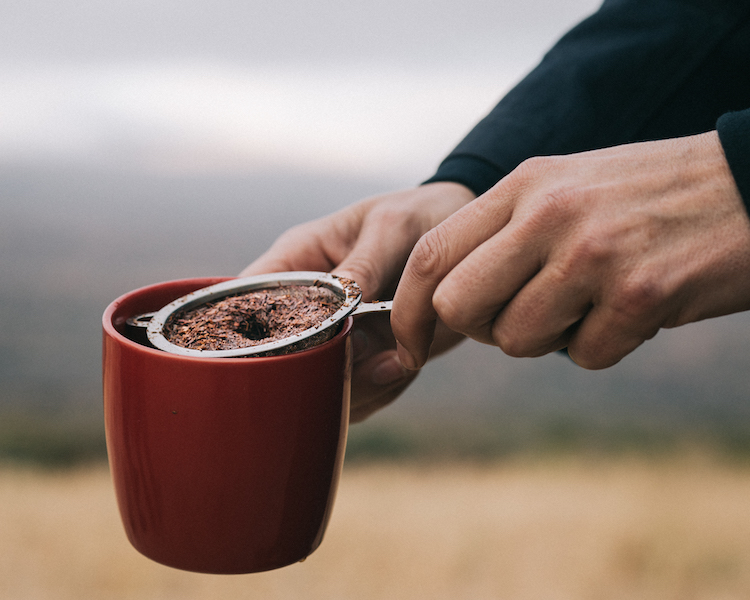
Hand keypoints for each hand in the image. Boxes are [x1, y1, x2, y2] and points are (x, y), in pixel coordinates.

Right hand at [240, 182, 473, 420]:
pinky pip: (358, 394)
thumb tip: (340, 318)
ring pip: (317, 383)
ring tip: (394, 360)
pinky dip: (380, 390)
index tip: (288, 351)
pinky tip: (403, 364)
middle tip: (362, 359)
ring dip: (355, 385)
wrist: (469, 241)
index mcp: (296, 262)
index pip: (245, 301)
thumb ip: (363, 269)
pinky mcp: (364, 359)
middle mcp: (307, 305)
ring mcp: (335, 337)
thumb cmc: (420, 215)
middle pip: (278, 356)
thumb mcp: (390, 229)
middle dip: (316, 370)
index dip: (246, 333)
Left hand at [392, 131, 749, 369]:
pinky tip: (632, 308)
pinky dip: (602, 345)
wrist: (747, 184)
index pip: (430, 255)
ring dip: (548, 338)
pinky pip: (584, 356)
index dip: (409, 310)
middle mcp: (549, 214)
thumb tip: (448, 298)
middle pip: (459, 307)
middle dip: (482, 329)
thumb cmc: (643, 194)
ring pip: (517, 341)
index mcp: (524, 185)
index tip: (410, 343)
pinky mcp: (640, 294)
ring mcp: (594, 253)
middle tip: (522, 317)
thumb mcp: (563, 187)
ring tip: (589, 303)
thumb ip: (503, 233)